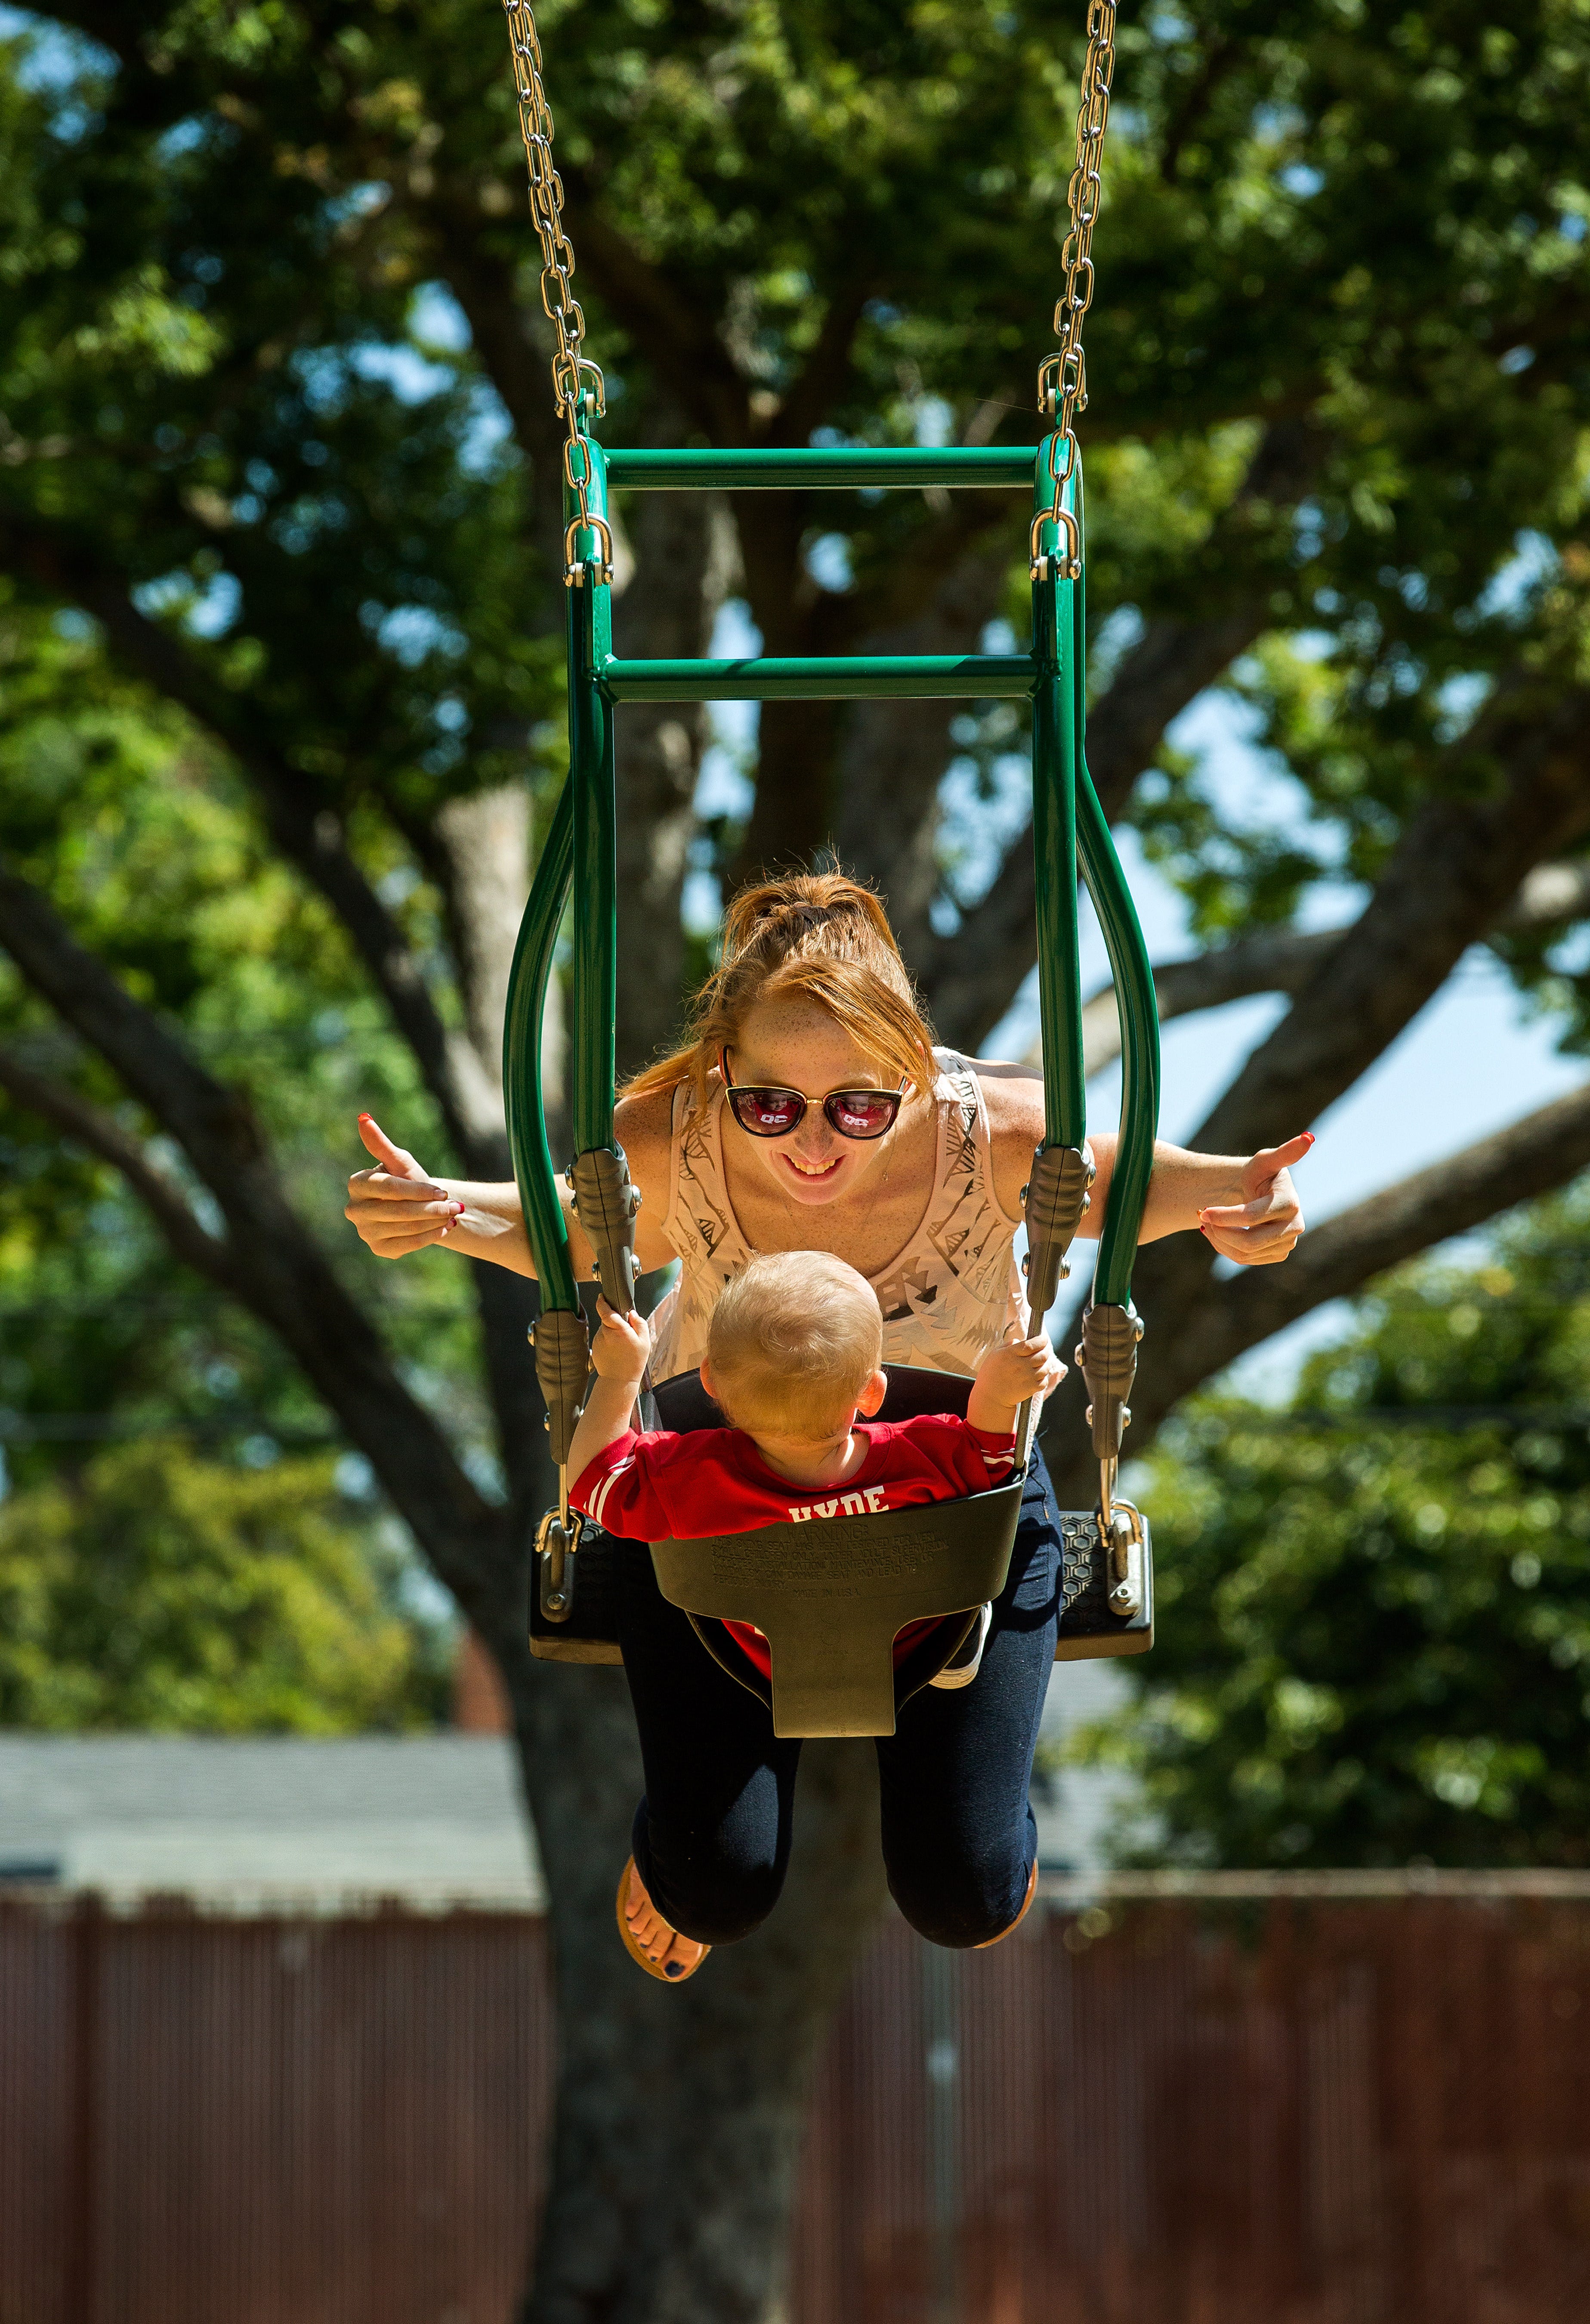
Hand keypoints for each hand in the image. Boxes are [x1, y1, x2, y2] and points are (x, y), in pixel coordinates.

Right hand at [345, 1115, 463, 1257]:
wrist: (418, 1205)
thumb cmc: (407, 1178)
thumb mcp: (399, 1160)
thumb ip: (381, 1143)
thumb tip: (363, 1117)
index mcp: (356, 1184)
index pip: (390, 1188)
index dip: (418, 1190)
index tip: (443, 1191)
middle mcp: (354, 1210)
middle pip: (399, 1210)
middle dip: (432, 1208)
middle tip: (456, 1206)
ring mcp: (364, 1232)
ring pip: (406, 1227)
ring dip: (435, 1221)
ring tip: (453, 1214)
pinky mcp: (379, 1249)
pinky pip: (409, 1244)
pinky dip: (431, 1236)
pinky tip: (445, 1228)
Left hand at [591, 1295, 650, 1388]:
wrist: (619, 1380)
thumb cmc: (633, 1362)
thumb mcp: (645, 1342)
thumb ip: (639, 1324)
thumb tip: (632, 1313)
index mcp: (620, 1331)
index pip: (606, 1311)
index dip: (603, 1302)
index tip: (602, 1297)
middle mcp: (606, 1334)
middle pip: (607, 1319)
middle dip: (614, 1322)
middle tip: (624, 1333)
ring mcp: (599, 1340)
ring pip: (604, 1329)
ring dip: (611, 1332)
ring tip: (620, 1346)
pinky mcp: (595, 1347)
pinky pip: (601, 1338)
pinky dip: (607, 1341)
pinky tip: (615, 1351)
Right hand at [973, 1332, 1065, 1413]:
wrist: (991, 1397)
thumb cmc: (991, 1373)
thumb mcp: (995, 1354)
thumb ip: (1008, 1345)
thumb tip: (1020, 1340)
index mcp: (1010, 1354)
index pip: (1032, 1344)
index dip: (1041, 1340)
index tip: (1043, 1339)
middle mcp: (1020, 1365)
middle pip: (1042, 1355)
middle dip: (1045, 1350)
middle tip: (1043, 1349)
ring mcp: (1026, 1377)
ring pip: (1045, 1367)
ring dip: (1045, 1364)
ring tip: (1039, 1363)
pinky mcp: (1031, 1389)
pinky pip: (1044, 1380)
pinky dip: (1043, 1377)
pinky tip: (1036, 1375)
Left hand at [1200, 1132, 1312, 1264]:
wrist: (1259, 1193)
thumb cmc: (1259, 1174)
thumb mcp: (1266, 1160)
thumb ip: (1285, 1152)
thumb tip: (1309, 1137)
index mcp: (1290, 1203)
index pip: (1251, 1217)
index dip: (1224, 1216)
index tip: (1201, 1209)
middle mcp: (1295, 1227)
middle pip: (1248, 1242)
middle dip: (1219, 1231)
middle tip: (1202, 1217)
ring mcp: (1288, 1244)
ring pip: (1244, 1254)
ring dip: (1218, 1239)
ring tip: (1207, 1223)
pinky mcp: (1279, 1254)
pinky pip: (1245, 1259)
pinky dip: (1225, 1247)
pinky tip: (1218, 1232)